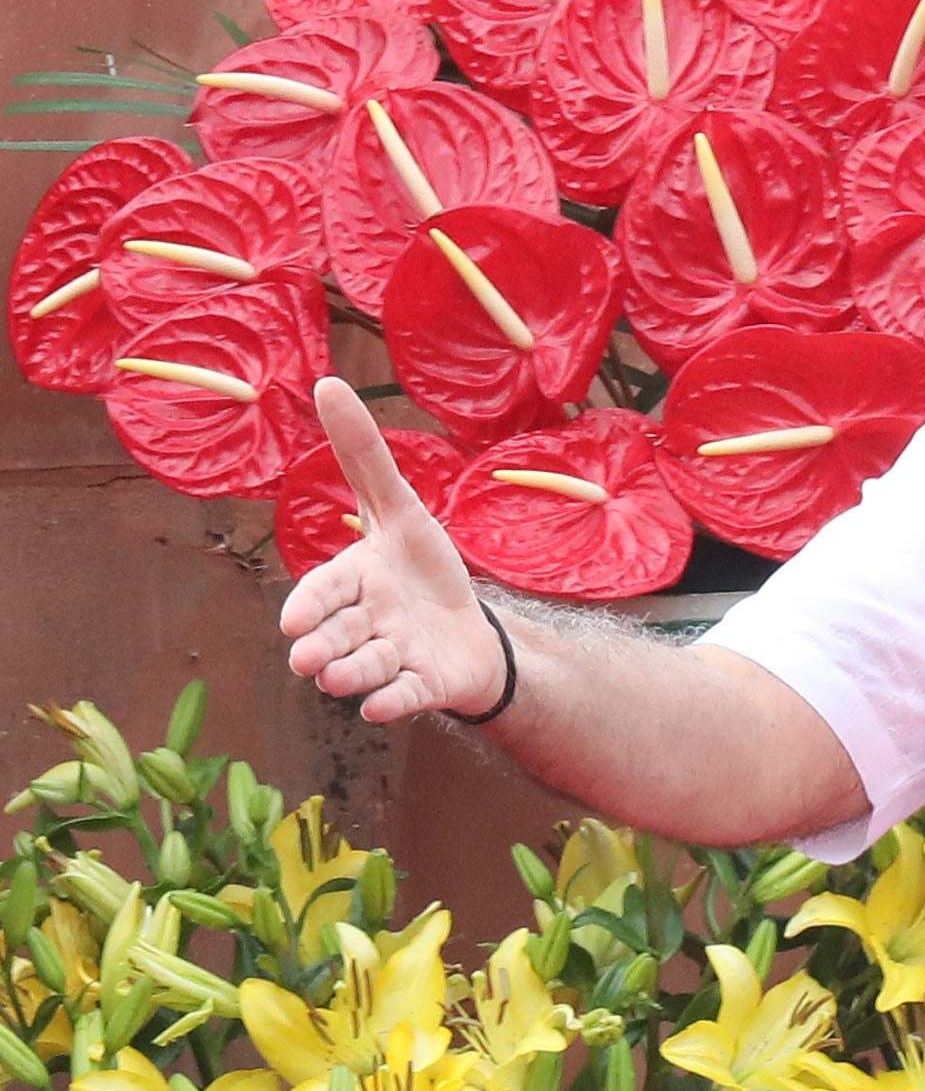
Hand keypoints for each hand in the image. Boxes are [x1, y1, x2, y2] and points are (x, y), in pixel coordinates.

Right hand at [279, 377, 504, 723]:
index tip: (293, 621)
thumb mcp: (400, 508)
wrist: (466, 629)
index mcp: (352, 583)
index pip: (324, 593)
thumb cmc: (419, 570)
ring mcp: (390, 659)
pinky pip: (402, 698)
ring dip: (354, 675)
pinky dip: (393, 702)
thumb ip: (362, 456)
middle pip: (338, 637)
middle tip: (308, 659)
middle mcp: (363, 626)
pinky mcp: (420, 687)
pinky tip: (381, 707)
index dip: (310, 606)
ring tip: (340, 678)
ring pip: (366, 669)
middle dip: (323, 648)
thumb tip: (326, 384)